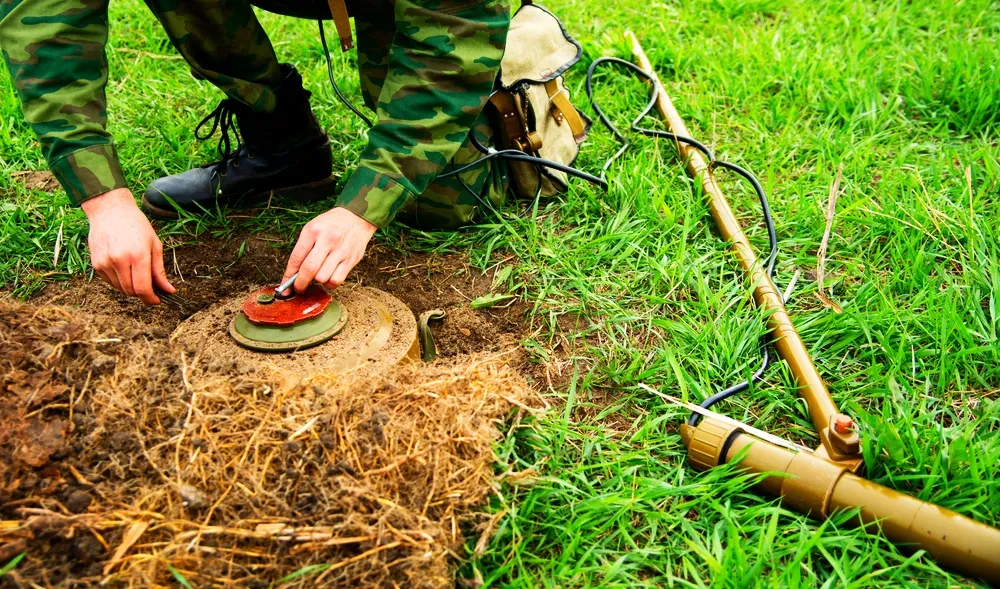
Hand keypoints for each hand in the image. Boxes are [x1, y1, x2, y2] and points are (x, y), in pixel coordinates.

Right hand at [81, 188, 174, 304]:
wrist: (109, 210)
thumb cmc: (136, 225)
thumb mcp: (154, 245)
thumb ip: (159, 271)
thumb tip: (168, 290)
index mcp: (137, 255)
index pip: (142, 288)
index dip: (151, 299)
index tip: (157, 300)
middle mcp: (119, 261)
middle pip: (131, 291)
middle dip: (142, 293)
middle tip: (150, 287)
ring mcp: (105, 263)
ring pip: (120, 289)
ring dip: (130, 287)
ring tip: (136, 273)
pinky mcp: (96, 264)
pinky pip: (110, 282)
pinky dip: (119, 281)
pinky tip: (124, 268)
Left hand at [282, 207, 376, 292]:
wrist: (356, 218)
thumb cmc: (330, 225)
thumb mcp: (312, 229)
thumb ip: (303, 249)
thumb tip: (293, 273)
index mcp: (313, 231)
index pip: (297, 258)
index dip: (289, 275)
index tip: (285, 285)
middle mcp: (327, 240)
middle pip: (309, 270)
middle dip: (300, 284)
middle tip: (298, 288)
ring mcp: (341, 251)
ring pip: (322, 278)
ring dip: (317, 281)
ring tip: (318, 275)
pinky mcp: (351, 260)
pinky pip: (336, 280)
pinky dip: (329, 283)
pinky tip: (328, 277)